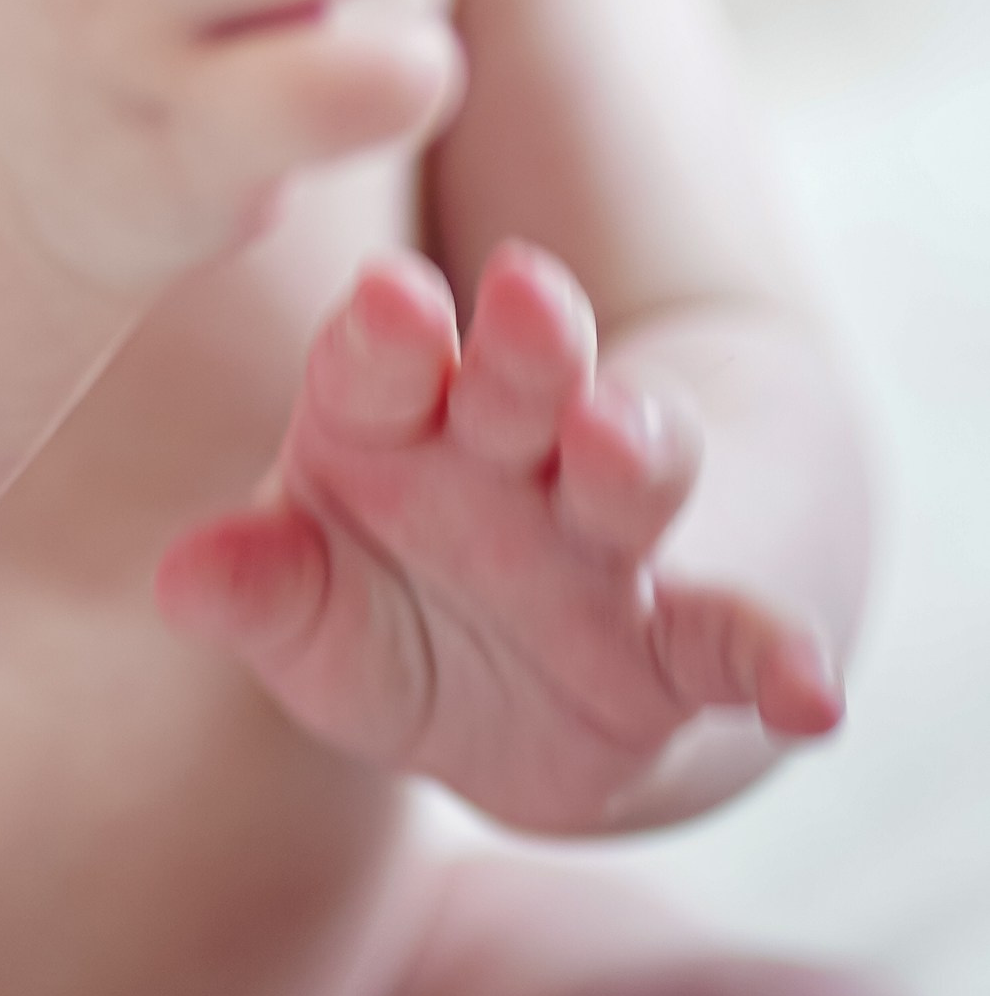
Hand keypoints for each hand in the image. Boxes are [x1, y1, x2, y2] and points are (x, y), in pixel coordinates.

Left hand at [157, 241, 844, 831]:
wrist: (529, 704)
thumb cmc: (390, 627)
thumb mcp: (311, 620)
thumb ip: (259, 591)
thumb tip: (184, 576)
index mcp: (392, 424)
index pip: (379, 362)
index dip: (385, 333)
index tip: (389, 299)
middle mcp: (505, 458)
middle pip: (518, 382)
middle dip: (524, 342)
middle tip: (527, 291)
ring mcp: (603, 540)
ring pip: (628, 473)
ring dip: (635, 450)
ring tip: (627, 440)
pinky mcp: (682, 642)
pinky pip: (736, 642)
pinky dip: (776, 660)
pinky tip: (811, 693)